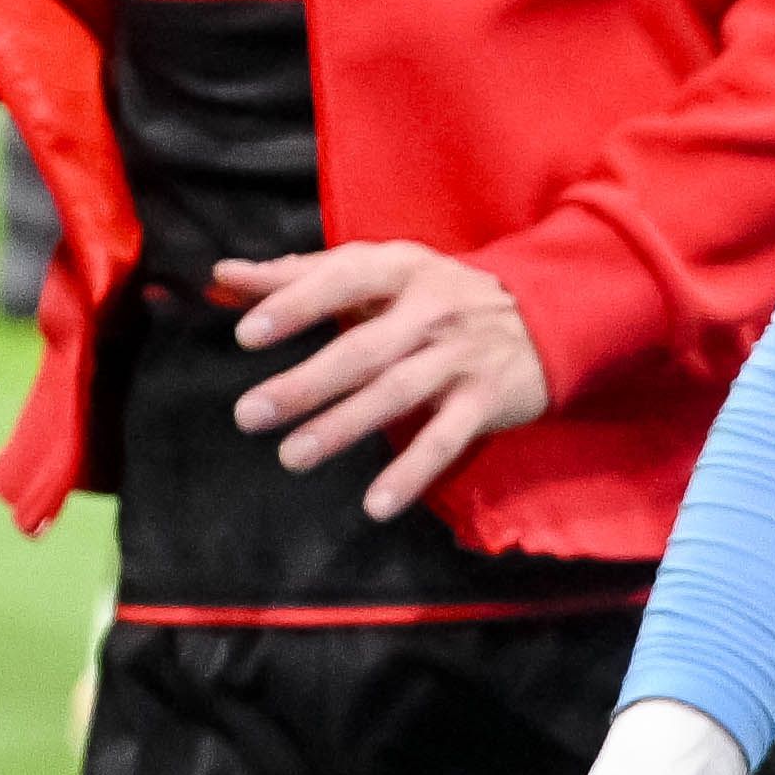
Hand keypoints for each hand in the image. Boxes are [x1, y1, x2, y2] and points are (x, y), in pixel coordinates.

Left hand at [218, 243, 549, 518]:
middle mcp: (434, 310)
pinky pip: (445, 439)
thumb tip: (224, 277)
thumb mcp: (383, 272)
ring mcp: (462, 356)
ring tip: (293, 457)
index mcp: (403, 269)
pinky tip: (376, 505)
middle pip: (364, 348)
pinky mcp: (487, 399)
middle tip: (250, 414)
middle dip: (307, 382)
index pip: (345, 279)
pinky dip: (412, 473)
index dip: (297, 304)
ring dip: (344, 426)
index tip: (246, 335)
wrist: (550, 312)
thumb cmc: (440, 294)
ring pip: (397, 393)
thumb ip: (301, 275)